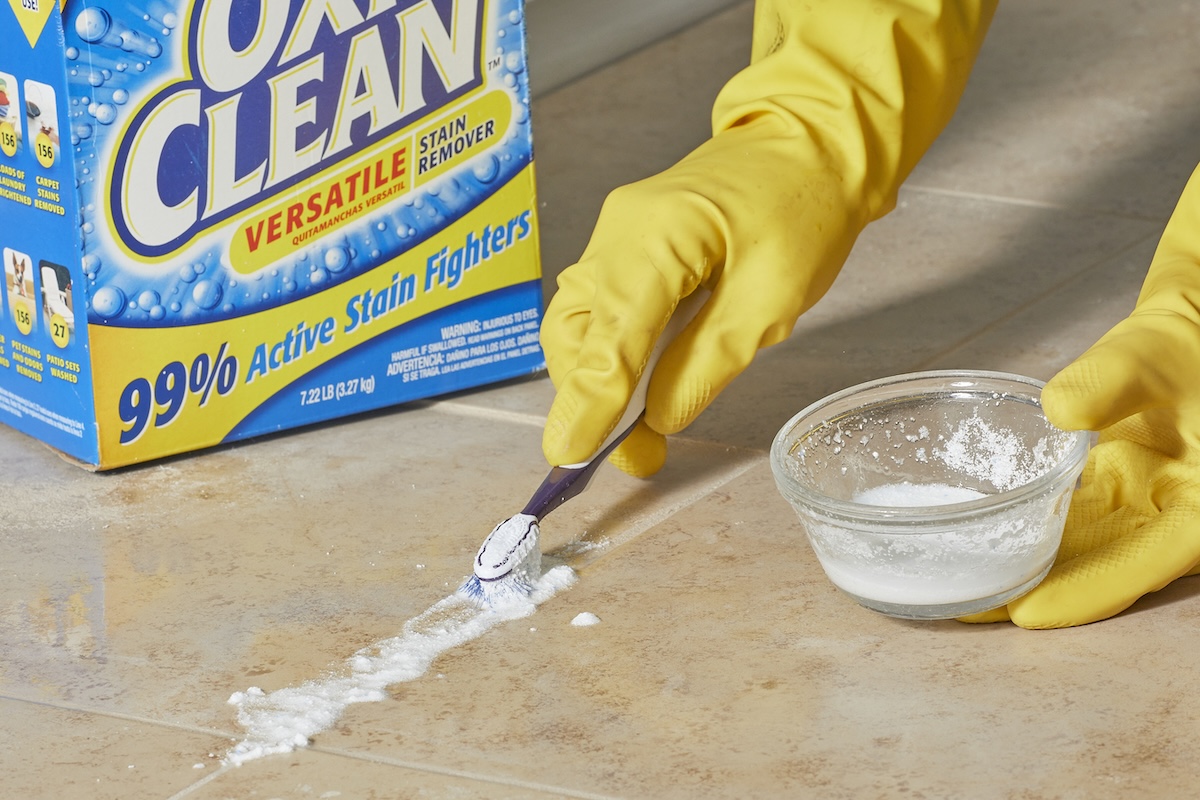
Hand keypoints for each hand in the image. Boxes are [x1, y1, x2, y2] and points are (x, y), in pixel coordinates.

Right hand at [540, 0, 995, 475]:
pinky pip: (598, 306)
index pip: (609, 339)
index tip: (571, 460)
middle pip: (573, 332)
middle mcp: (618, 232)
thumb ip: (706, 363)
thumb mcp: (770, 302)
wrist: (811, 140)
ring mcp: (615, 234)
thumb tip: (658, 417)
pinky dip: (607, 352)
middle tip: (631, 457)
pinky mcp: (626, 243)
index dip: (589, 407)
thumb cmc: (804, 209)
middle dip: (588, 402)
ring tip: (633, 433)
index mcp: (656, 237)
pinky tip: (636, 387)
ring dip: (593, 381)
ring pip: (577, 323)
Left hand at [963, 164, 1199, 627]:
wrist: (1193, 332)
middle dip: (1039, 596)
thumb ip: (1111, 380)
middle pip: (1102, 570)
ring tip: (959, 593)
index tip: (1029, 613)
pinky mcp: (1111, 494)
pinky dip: (1028, 536)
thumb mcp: (1155, 354)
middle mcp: (1170, 517)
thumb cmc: (1188, 344)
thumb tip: (1059, 409)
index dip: (1086, 592)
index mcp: (1199, 505)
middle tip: (970, 612)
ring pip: (1080, 553)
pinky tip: (979, 546)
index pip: (1142, 562)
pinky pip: (1068, 524)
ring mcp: (1138, 508)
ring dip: (1027, 573)